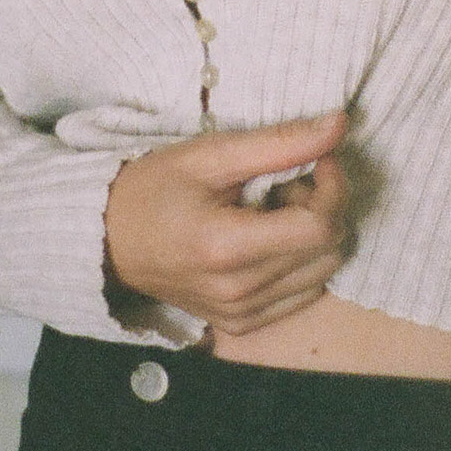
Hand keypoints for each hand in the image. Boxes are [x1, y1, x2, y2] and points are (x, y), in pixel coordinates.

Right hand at [104, 111, 348, 335]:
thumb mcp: (211, 154)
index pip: (320, 227)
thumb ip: (279, 143)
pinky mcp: (241, 326)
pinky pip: (301, 296)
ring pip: (322, 274)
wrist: (110, 240)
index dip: (334, 185)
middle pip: (328, 250)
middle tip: (290, 179)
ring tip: (277, 208)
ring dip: (314, 235)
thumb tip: (340, 125)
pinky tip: (270, 238)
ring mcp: (240, 315)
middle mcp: (239, 293)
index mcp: (229, 249)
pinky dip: (300, 262)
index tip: (320, 157)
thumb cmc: (156, 188)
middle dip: (324, 206)